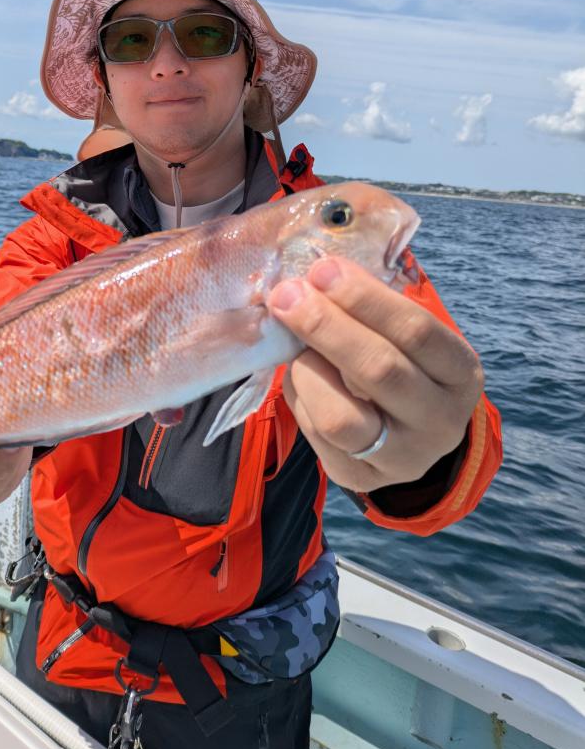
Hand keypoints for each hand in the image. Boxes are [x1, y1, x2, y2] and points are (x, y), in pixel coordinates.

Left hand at [268, 257, 483, 493]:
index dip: (365, 298)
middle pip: (379, 370)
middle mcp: (440, 421)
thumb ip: (372, 307)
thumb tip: (314, 275)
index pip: (417, 331)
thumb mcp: (406, 335)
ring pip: (341, 417)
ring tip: (294, 345)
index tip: (323, 270)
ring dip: (307, 369)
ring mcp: (402, 457)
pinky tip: (302, 375)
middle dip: (326, 326)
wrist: (411, 435)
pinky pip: (317, 435)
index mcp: (460, 373)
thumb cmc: (403, 362)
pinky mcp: (361, 478)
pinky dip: (300, 396)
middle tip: (288, 295)